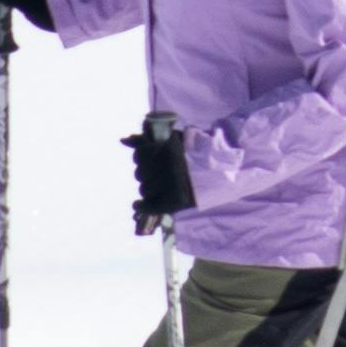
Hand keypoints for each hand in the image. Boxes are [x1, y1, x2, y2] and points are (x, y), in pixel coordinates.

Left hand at [125, 115, 195, 234]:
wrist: (222, 170)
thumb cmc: (199, 152)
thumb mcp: (175, 139)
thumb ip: (148, 139)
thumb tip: (123, 140)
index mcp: (168, 149)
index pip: (140, 155)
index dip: (140, 157)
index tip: (146, 160)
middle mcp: (168, 166)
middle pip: (140, 173)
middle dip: (145, 174)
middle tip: (156, 174)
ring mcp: (171, 184)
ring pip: (144, 189)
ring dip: (147, 188)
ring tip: (156, 187)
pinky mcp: (175, 201)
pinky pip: (151, 206)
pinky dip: (142, 206)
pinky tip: (137, 205)